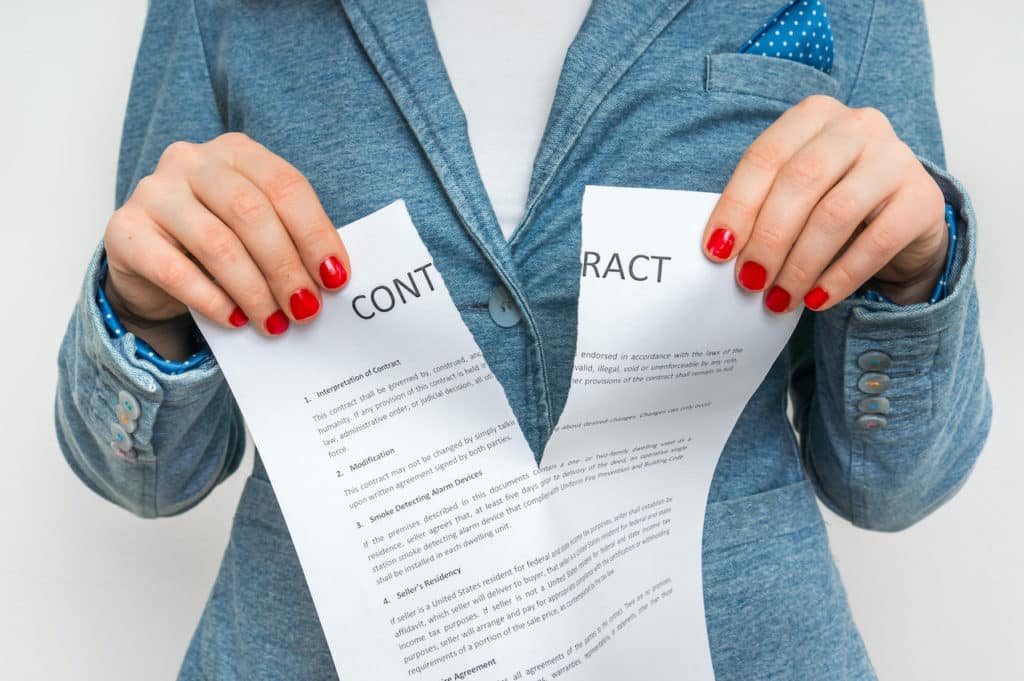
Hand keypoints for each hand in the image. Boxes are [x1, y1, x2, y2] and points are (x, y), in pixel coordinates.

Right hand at [104, 132, 350, 337]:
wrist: (151, 261)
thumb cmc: (219, 241)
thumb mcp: (257, 230)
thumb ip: (290, 241)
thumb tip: (330, 280)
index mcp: (236, 151)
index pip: (285, 186)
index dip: (315, 234)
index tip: (336, 278)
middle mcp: (192, 161)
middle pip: (251, 212)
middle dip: (286, 267)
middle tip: (306, 308)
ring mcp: (154, 191)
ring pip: (217, 243)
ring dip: (254, 291)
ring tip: (274, 323)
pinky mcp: (124, 230)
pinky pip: (174, 270)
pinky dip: (211, 300)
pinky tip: (235, 321)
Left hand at [702, 95, 948, 311]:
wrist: (902, 219)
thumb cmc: (832, 202)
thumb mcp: (795, 193)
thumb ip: (762, 207)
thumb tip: (722, 251)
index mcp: (813, 116)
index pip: (765, 157)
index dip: (737, 206)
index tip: (717, 250)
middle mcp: (858, 126)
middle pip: (800, 181)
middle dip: (768, 238)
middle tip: (750, 281)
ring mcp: (896, 158)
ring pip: (835, 213)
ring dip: (800, 264)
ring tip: (780, 298)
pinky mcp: (923, 198)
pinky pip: (876, 242)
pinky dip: (840, 277)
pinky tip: (818, 300)